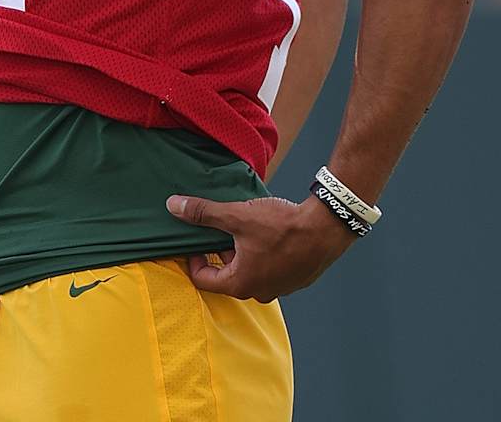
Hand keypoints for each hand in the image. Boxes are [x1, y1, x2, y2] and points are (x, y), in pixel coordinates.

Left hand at [164, 193, 355, 301]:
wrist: (327, 227)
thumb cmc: (282, 226)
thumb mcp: (236, 216)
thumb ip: (202, 213)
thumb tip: (173, 206)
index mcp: (241, 284)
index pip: (203, 280)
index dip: (194, 258)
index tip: (198, 241)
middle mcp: (260, 293)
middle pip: (226, 276)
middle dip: (219, 254)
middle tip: (220, 231)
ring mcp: (280, 288)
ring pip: (249, 273)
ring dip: (241, 254)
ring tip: (244, 230)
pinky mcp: (295, 280)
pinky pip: (269, 271)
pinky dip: (262, 256)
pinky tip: (267, 235)